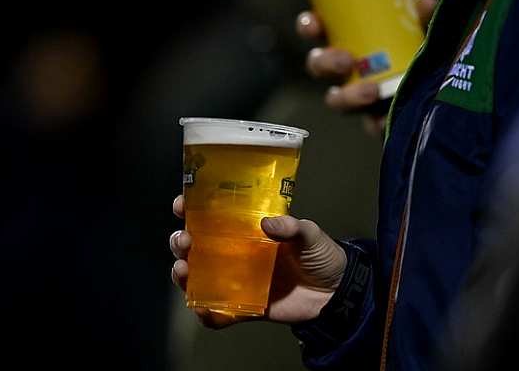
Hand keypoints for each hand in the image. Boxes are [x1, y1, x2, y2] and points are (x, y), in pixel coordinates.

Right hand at [170, 195, 346, 328]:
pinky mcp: (244, 307)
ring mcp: (238, 281)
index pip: (214, 217)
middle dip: (181, 241)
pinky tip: (201, 307)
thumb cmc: (322, 256)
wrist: (336, 292)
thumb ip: (292, 227)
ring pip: (199, 277)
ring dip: (183, 274)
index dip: (192, 209)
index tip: (182, 204)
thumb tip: (267, 223)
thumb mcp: (310, 234)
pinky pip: (219, 313)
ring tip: (182, 270)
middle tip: (184, 240)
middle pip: (197, 246)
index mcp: (249, 231)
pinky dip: (206, 313)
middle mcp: (237, 254)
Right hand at [296, 0, 436, 135]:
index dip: (308, 26)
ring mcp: (356, 94)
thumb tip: (425, 4)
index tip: (315, 25)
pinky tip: (385, 120)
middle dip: (326, 63)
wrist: (440, 79)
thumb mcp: (418, 24)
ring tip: (371, 91)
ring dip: (348, 96)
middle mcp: (343, 67)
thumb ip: (419, 16)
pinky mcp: (374, 119)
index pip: (314, 29)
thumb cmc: (417, 43)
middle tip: (346, 60)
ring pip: (336, 100)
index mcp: (343, 36)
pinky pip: (370, 125)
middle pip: (318, 66)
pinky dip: (377, 123)